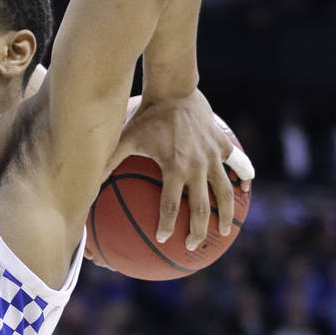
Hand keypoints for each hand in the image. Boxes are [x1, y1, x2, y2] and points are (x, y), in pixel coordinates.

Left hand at [104, 91, 253, 249]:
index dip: (165, 224)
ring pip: (225, 192)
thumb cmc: (146, 115)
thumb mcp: (126, 138)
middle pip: (201, 207)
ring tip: (223, 231)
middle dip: (196, 230)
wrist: (174, 89)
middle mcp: (196, 166)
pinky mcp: (222, 145)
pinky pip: (237, 164)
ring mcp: (212, 156)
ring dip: (225, 214)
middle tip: (190, 245)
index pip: (170, 205)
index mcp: (173, 168)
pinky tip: (246, 188)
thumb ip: (109, 162)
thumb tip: (89, 182)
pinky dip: (243, 177)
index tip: (161, 238)